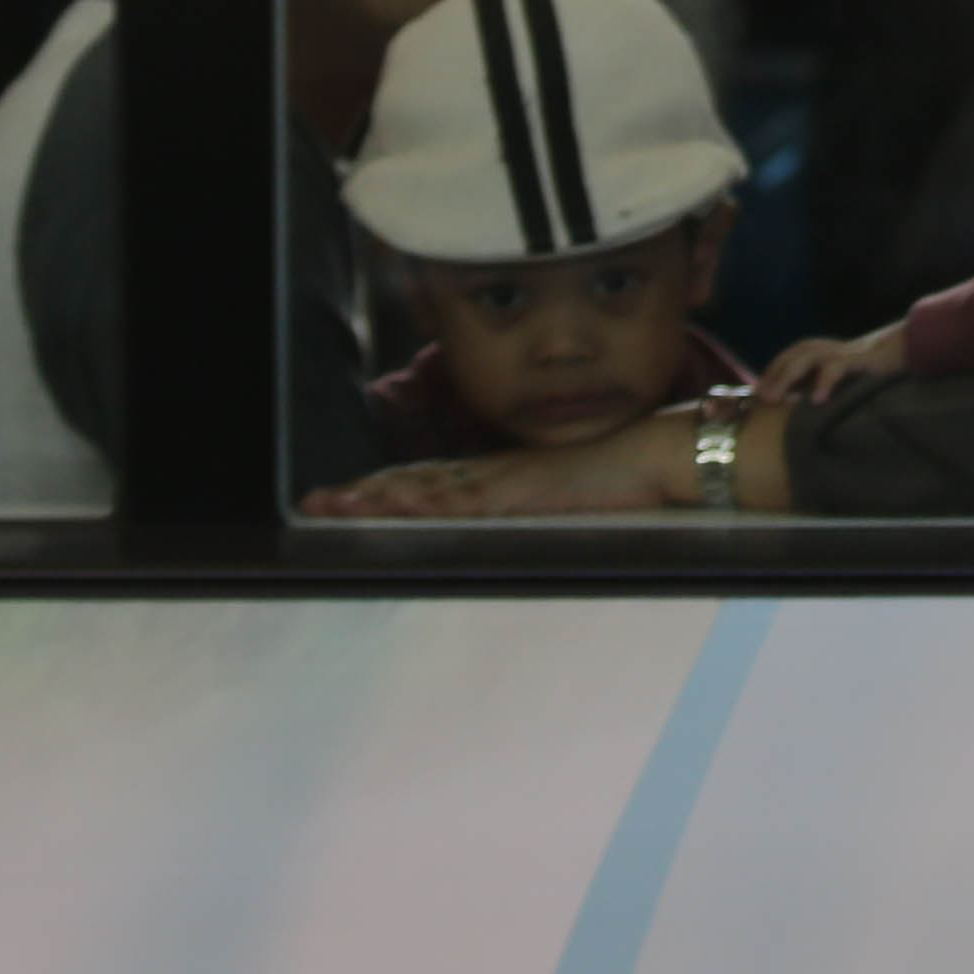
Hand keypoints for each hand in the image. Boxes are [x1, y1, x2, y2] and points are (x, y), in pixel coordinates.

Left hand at [304, 414, 692, 518]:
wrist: (660, 454)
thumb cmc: (623, 477)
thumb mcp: (564, 498)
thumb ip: (533, 506)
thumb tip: (513, 519)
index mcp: (498, 478)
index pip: (427, 484)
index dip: (381, 491)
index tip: (340, 499)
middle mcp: (491, 474)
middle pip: (412, 483)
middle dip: (361, 495)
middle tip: (314, 503)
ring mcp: (504, 480)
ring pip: (426, 488)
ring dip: (378, 498)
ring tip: (336, 506)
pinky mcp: (523, 490)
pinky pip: (466, 499)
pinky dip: (429, 502)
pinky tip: (401, 506)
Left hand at [753, 324, 904, 404]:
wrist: (907, 348)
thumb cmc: (870, 370)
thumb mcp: (841, 377)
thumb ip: (819, 386)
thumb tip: (795, 409)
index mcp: (821, 352)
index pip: (786, 359)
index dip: (770, 374)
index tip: (754, 397)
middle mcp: (827, 349)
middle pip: (792, 356)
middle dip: (773, 375)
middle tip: (760, 399)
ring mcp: (842, 352)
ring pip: (807, 356)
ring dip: (787, 376)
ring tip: (775, 399)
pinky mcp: (860, 359)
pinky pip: (837, 367)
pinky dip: (825, 381)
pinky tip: (817, 399)